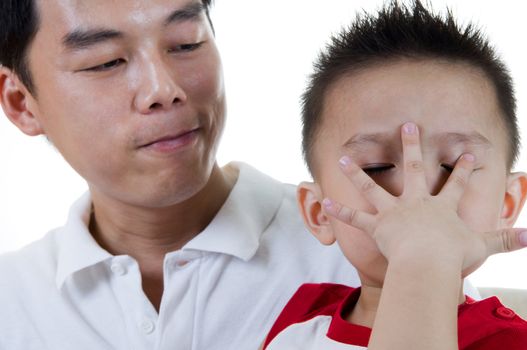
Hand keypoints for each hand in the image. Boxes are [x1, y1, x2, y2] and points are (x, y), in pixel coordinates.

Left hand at [323, 122, 526, 275]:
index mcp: (441, 207)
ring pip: (372, 187)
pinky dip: (340, 211)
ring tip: (343, 156)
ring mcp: (393, 212)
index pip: (456, 184)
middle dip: (412, 145)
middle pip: (413, 169)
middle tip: (408, 125)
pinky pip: (355, 218)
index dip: (465, 169)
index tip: (469, 153)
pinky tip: (323, 201)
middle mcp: (415, 203)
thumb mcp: (483, 246)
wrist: (428, 264)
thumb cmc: (453, 256)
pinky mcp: (377, 227)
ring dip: (357, 172)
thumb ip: (507, 239)